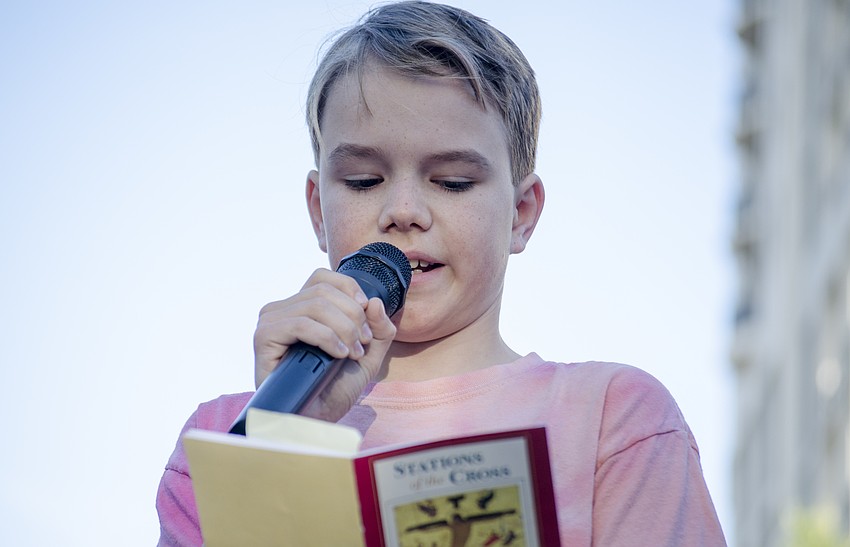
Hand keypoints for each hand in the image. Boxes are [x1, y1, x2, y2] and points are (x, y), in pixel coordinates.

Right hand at [253, 268, 396, 421]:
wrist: (315, 421)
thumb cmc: (335, 389)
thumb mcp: (368, 355)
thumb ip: (379, 328)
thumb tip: (375, 301)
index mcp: (301, 308)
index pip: (322, 277)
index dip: (349, 289)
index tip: (367, 313)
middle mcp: (282, 310)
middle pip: (324, 291)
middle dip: (353, 315)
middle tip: (363, 342)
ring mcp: (270, 322)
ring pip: (315, 305)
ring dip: (344, 328)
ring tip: (352, 352)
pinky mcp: (263, 338)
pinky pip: (300, 324)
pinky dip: (327, 337)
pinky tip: (338, 354)